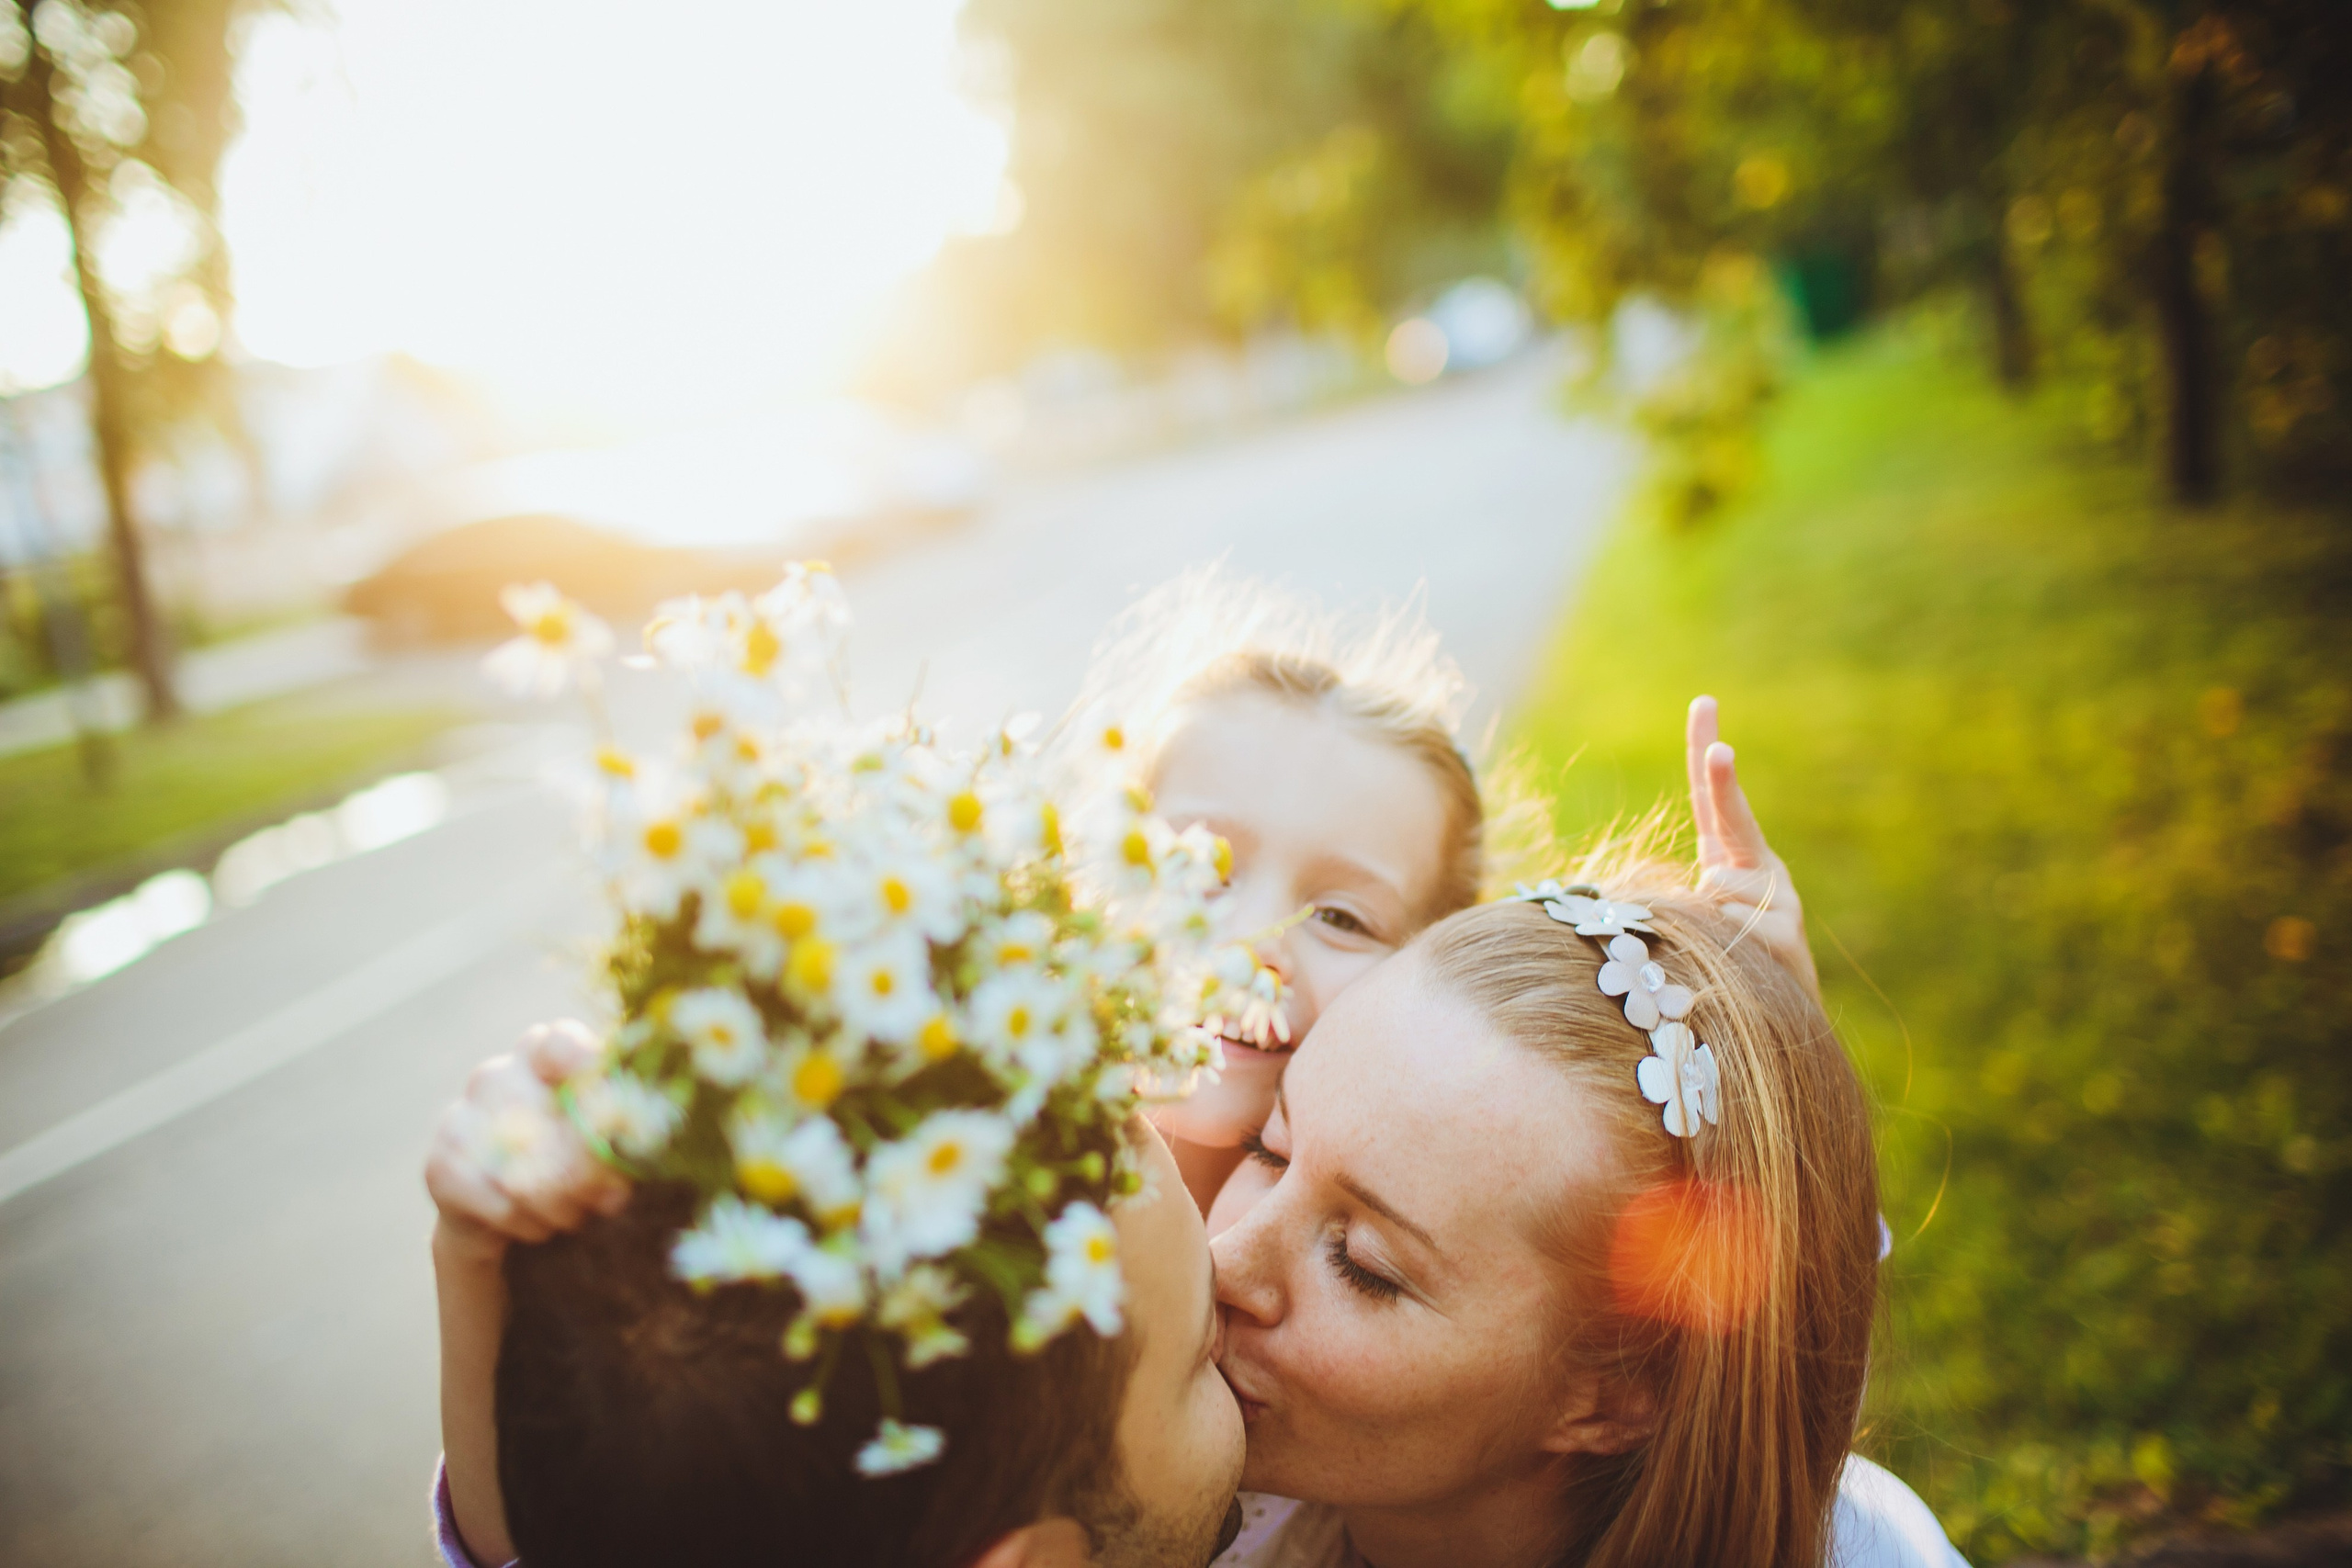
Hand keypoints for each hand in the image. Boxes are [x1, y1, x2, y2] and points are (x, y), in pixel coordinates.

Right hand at [425, 1020, 630, 1270]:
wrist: (505, 1216)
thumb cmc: (568, 1167)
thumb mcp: (602, 1149)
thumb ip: (616, 1147)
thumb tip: (618, 1183)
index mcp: (544, 1058)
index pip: (559, 1041)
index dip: (581, 1060)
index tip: (599, 1087)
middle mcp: (497, 1076)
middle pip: (546, 1110)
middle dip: (586, 1167)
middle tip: (609, 1199)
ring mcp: (461, 1117)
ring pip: (522, 1166)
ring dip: (559, 1204)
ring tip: (572, 1215)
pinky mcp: (440, 1165)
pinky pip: (497, 1202)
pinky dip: (526, 1223)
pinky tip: (537, 1226)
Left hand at [1685, 696, 1820, 1003]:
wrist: (1778, 1020)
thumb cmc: (1722, 964)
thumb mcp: (1693, 921)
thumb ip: (1683, 893)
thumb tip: (1701, 884)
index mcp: (1734, 859)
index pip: (1714, 801)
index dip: (1706, 755)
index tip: (1703, 705)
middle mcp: (1761, 869)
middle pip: (1733, 816)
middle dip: (1721, 781)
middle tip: (1719, 751)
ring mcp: (1778, 898)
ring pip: (1717, 887)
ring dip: (1703, 919)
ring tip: (1722, 950)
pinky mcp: (1784, 932)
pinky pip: (1733, 923)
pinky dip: (1723, 941)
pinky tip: (1742, 962)